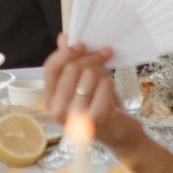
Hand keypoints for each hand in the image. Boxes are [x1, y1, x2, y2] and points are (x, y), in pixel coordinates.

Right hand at [43, 39, 146, 158]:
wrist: (121, 135)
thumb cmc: (101, 107)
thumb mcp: (84, 82)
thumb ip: (72, 61)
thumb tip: (64, 38)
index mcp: (51, 100)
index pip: (51, 69)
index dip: (66, 53)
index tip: (82, 44)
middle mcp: (58, 111)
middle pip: (71, 69)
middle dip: (91, 57)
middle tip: (106, 52)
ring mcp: (75, 117)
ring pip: (88, 75)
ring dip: (102, 71)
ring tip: (106, 78)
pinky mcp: (95, 120)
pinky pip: (104, 86)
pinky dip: (109, 83)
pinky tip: (110, 90)